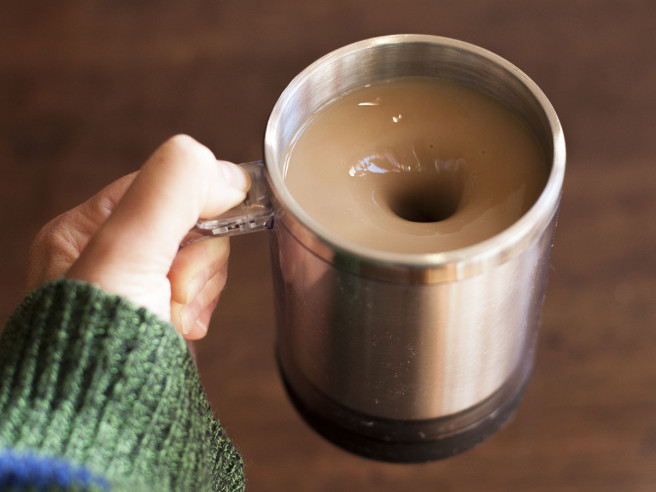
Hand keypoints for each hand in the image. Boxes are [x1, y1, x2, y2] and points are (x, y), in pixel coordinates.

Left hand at [26, 135, 249, 338]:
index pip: (162, 183)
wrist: (106, 427)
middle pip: (188, 222)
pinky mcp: (159, 311)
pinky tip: (182, 329)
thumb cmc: (96, 349)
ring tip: (176, 316)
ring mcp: (136, 285)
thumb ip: (172, 191)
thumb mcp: (127, 252)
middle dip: (195, 262)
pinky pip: (200, 288)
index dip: (193, 205)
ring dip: (200, 288)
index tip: (201, 238)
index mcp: (84, 229)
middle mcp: (107, 253)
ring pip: (200, 255)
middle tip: (174, 292)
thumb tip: (227, 172)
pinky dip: (200, 308)